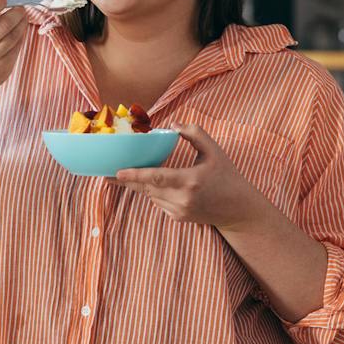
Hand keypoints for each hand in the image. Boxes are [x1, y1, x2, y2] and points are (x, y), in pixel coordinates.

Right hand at [0, 0, 28, 100]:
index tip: (3, 0)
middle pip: (2, 25)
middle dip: (15, 14)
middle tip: (20, 9)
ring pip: (12, 38)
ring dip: (21, 24)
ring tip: (22, 17)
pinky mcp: (1, 70)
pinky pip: (16, 49)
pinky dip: (20, 37)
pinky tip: (20, 31)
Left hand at [116, 124, 269, 231]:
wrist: (238, 209)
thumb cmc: (227, 176)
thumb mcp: (214, 151)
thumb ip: (194, 133)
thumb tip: (173, 126)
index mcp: (190, 181)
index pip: (157, 178)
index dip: (135, 175)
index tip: (117, 172)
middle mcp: (182, 199)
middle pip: (146, 188)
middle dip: (126, 180)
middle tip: (106, 174)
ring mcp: (179, 211)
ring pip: (150, 195)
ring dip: (141, 184)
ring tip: (126, 175)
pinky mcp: (177, 217)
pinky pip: (158, 202)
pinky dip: (154, 192)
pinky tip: (156, 184)